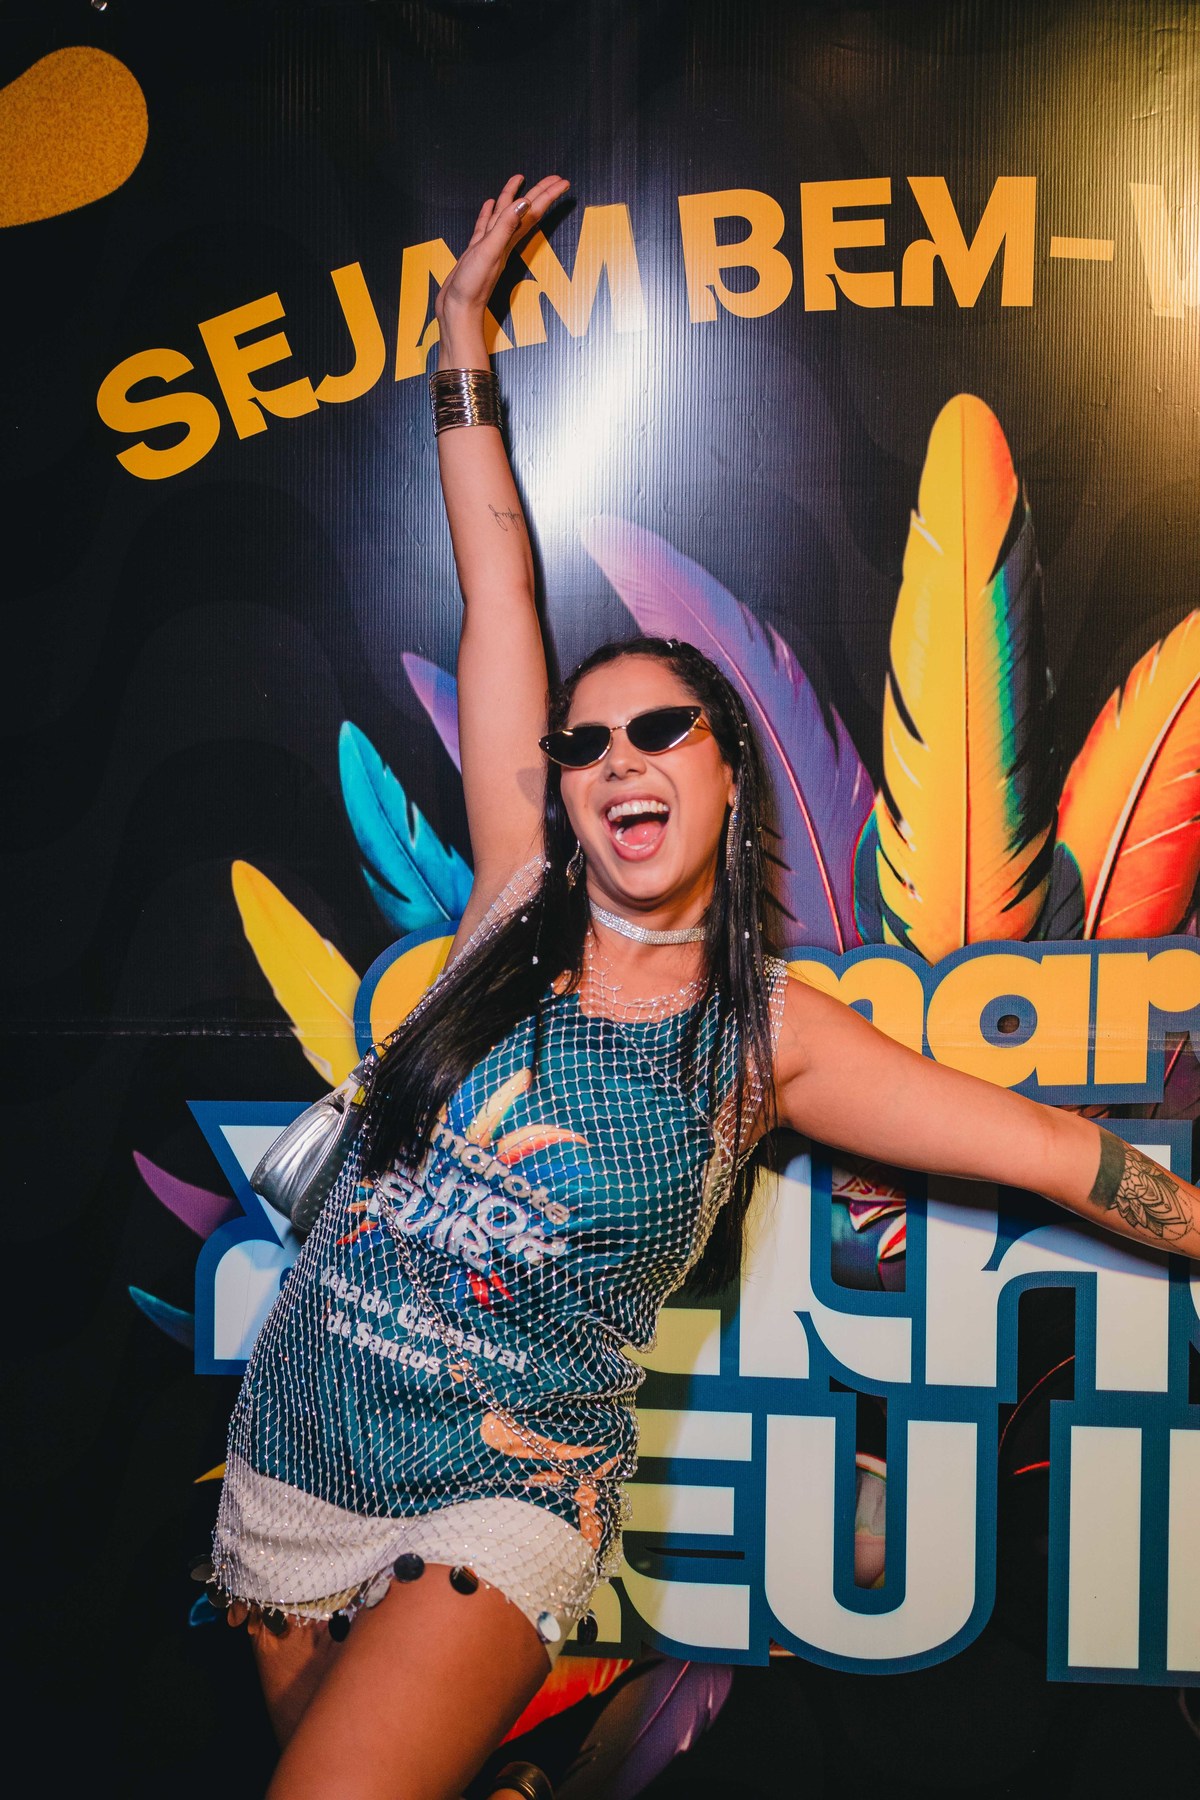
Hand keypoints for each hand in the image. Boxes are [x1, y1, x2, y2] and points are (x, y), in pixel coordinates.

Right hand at [434, 173, 569, 325]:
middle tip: (554, 178)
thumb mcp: (489, 252)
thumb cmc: (472, 287)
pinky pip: (485, 226)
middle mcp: (502, 242)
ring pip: (504, 214)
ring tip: (520, 179)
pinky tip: (489, 205)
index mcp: (508, 240)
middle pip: (524, 210)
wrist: (457, 311)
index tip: (562, 181)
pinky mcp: (476, 251)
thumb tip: (523, 204)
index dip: (547, 195)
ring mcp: (490, 246)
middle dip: (539, 192)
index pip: (532, 211)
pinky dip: (488, 214)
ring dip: (513, 197)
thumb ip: (505, 227)